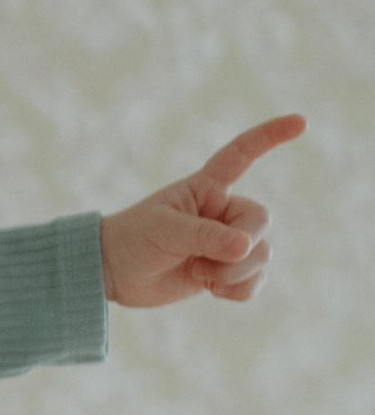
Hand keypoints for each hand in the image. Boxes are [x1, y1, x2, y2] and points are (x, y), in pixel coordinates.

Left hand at [100, 115, 298, 309]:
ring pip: (262, 255)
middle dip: (239, 248)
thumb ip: (206, 236)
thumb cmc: (133, 240)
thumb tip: (246, 247)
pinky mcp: (225, 271)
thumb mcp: (166, 231)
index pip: (243, 154)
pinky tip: (212, 291)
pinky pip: (255, 281)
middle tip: (200, 261)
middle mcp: (223, 211)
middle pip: (261, 221)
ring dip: (234, 274)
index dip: (271, 137)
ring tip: (199, 275)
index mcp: (207, 186)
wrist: (114, 274)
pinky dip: (239, 290)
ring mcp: (226, 242)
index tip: (301, 122)